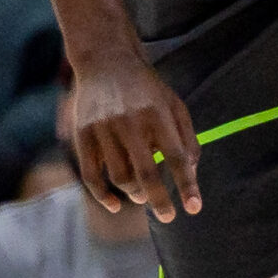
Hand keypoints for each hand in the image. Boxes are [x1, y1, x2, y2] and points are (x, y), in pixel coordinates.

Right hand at [67, 46, 200, 220]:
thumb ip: (186, 138)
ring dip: (134, 194)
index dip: (186, 185)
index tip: (194, 208)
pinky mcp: (82, 134)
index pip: (175, 157)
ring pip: (119, 177)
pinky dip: (103, 195)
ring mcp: (103, 128)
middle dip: (160, 201)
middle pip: (146, 173)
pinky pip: (91, 175)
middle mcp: (129, 121)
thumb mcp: (174, 105)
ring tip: (143, 196)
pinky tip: (116, 205)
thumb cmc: (146, 89)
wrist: (106, 60)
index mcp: (157, 113)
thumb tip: (191, 173)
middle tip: (168, 217)